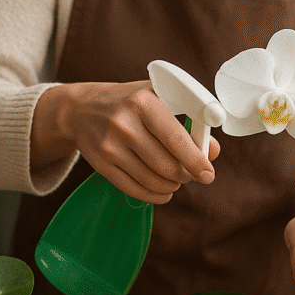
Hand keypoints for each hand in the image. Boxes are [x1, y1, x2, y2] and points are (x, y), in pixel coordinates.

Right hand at [31, 81, 218, 203]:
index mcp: (143, 102)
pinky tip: (163, 189)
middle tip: (191, 174)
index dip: (196, 161)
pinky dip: (156, 195)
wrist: (81, 109)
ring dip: (172, 186)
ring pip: (153, 181)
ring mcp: (110, 146)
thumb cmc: (130, 103)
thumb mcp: (159, 100)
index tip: (208, 174)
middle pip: (167, 166)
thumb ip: (189, 122)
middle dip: (185, 175)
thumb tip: (213, 152)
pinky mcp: (101, 164)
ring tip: (175, 178)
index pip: (176, 140)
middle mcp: (124, 124)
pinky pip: (136, 190)